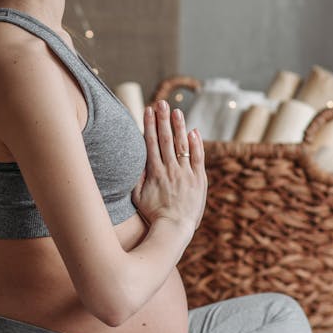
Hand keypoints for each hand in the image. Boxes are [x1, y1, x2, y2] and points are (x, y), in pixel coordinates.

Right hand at [132, 100, 206, 242]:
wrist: (174, 229)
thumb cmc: (153, 215)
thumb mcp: (137, 197)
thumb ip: (135, 178)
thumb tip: (134, 160)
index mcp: (154, 172)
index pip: (150, 143)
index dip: (149, 125)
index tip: (147, 110)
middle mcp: (170, 169)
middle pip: (165, 139)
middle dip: (162, 119)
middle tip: (161, 103)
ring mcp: (185, 174)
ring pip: (181, 145)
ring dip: (178, 126)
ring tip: (176, 111)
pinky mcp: (198, 180)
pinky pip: (197, 158)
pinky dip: (196, 144)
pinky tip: (193, 130)